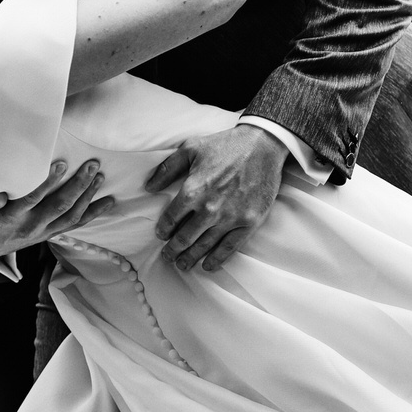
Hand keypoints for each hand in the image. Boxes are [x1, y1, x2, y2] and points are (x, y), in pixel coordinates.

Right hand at [0, 159, 112, 258]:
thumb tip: (0, 196)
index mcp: (11, 218)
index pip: (33, 198)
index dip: (48, 182)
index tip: (60, 164)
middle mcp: (31, 227)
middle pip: (59, 206)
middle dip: (78, 185)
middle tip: (91, 166)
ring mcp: (43, 233)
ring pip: (71, 216)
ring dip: (88, 197)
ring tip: (99, 177)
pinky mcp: (50, 235)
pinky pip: (75, 225)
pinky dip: (93, 214)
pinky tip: (107, 202)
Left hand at [144, 125, 289, 270]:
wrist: (263, 146)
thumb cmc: (224, 145)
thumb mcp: (190, 148)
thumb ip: (167, 169)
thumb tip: (149, 187)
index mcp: (192, 190)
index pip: (171, 218)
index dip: (163, 230)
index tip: (161, 235)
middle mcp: (209, 208)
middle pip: (185, 237)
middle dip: (173, 250)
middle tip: (167, 256)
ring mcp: (231, 217)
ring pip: (205, 245)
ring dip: (190, 258)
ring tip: (182, 265)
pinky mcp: (249, 222)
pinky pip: (230, 247)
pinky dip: (217, 259)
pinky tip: (208, 266)